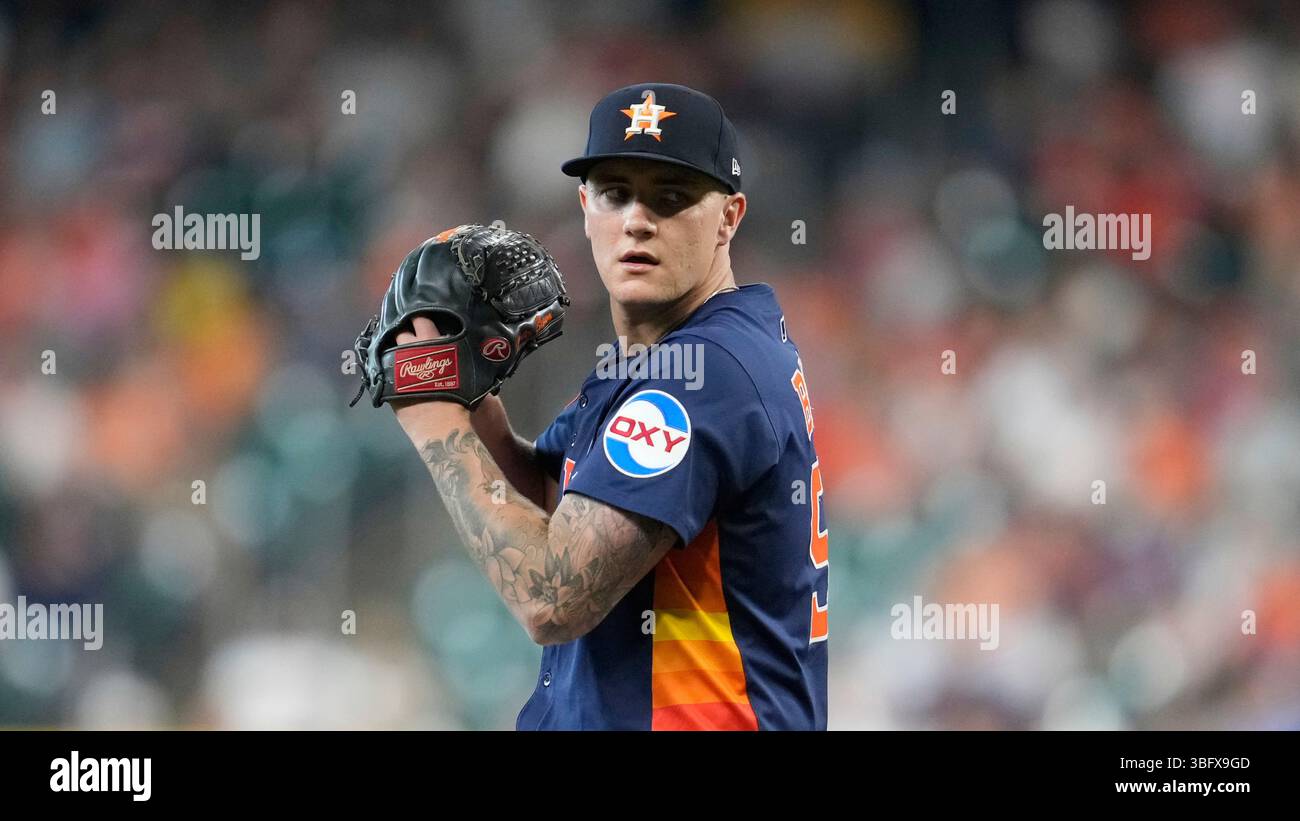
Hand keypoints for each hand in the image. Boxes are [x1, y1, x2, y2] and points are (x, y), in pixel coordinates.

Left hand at [390, 315, 469, 436]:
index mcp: (433, 342)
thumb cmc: (461, 400)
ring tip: (397, 353)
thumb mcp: (468, 370)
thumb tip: (458, 346)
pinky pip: (384, 371)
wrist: (442, 426)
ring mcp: (396, 367)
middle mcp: (411, 350)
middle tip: (407, 336)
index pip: (421, 319)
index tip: (419, 318)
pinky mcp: (388, 384)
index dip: (419, 317)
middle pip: (401, 332)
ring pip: (388, 350)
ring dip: (392, 350)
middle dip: (402, 331)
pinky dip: (386, 369)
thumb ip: (459, 354)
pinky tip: (390, 371)